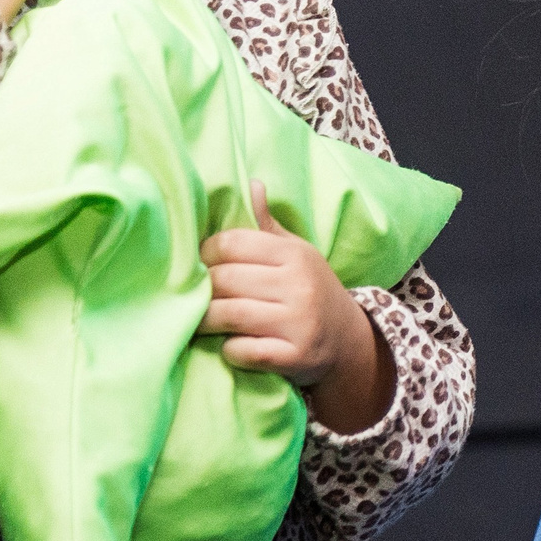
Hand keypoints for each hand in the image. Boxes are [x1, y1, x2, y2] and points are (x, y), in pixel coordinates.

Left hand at [201, 181, 393, 433]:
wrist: (349, 339)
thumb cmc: (311, 290)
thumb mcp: (296, 253)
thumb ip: (267, 226)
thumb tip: (251, 183)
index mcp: (294, 254)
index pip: (232, 243)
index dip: (206, 253)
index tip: (200, 264)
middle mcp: (298, 285)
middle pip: (225, 280)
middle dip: (201, 290)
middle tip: (191, 295)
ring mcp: (298, 323)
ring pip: (231, 315)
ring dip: (206, 321)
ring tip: (199, 321)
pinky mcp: (295, 357)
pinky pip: (245, 352)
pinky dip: (229, 350)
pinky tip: (229, 345)